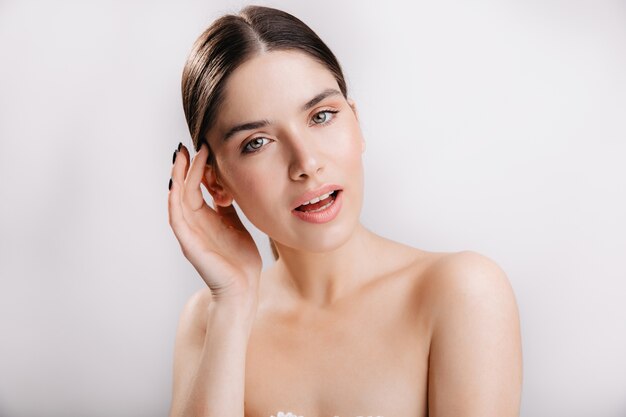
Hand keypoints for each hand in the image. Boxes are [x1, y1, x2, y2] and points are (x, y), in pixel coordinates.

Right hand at [168, 142, 261, 303]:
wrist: (243, 288)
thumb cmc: (239, 260)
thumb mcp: (236, 224)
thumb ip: (227, 207)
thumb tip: (226, 185)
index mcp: (205, 218)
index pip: (197, 186)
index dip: (199, 167)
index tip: (205, 147)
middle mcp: (194, 223)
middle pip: (185, 188)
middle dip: (186, 166)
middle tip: (189, 145)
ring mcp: (189, 233)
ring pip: (178, 199)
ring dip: (178, 177)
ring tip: (181, 157)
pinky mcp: (188, 244)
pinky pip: (177, 218)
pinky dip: (174, 201)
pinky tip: (175, 184)